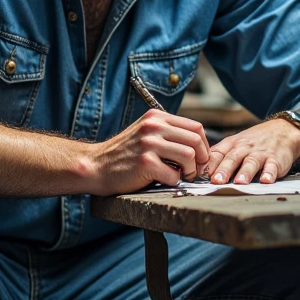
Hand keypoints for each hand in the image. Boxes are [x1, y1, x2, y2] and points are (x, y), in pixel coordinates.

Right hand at [90, 110, 209, 193]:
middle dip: (201, 159)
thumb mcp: (144, 132)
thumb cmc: (123, 154)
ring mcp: (149, 144)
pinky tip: (163, 180)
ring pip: (189, 156)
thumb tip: (197, 145)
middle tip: (195, 170)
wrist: (96, 166)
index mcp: (156, 117)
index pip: (195, 127)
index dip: (204, 145)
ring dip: (190, 171)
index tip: (201, 158)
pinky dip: (173, 181)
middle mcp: (153, 127)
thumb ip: (167, 133)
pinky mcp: (145, 163)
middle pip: (196, 141)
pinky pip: (174, 175)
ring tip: (181, 176)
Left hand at [204, 118, 299, 185]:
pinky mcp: (276, 159)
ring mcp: (261, 153)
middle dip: (224, 170)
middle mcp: (245, 148)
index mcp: (232, 144)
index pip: (217, 153)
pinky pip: (272, 166)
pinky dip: (269, 173)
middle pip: (232, 158)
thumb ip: (219, 156)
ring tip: (239, 183)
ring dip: (245, 173)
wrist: (283, 130)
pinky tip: (266, 180)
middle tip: (216, 181)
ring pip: (251, 162)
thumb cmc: (255, 141)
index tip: (200, 174)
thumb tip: (200, 172)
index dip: (208, 164)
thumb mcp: (235, 143)